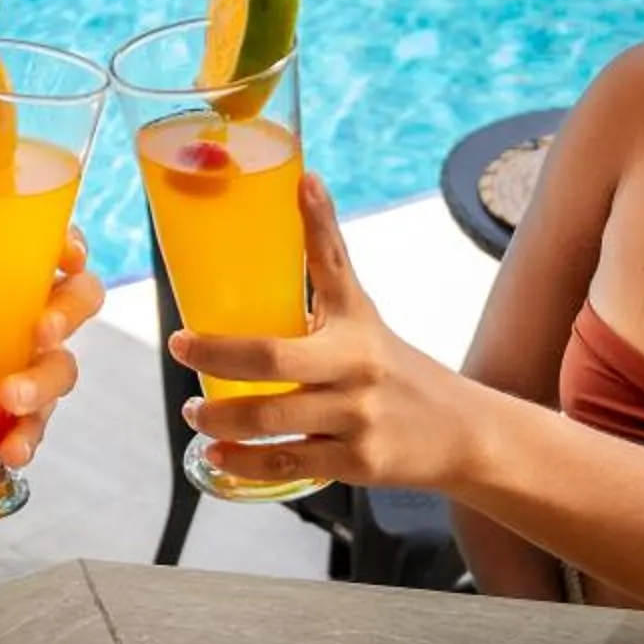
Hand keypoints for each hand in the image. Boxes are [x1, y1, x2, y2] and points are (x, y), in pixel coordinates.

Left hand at [0, 227, 106, 468]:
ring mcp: (24, 371)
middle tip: (42, 333)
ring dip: (42, 384)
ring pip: (59, 370)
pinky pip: (36, 426)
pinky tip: (11, 449)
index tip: (66, 257)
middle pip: (75, 306)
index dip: (71, 248)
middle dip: (68, 315)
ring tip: (10, 399)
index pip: (49, 254)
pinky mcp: (15, 418)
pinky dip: (27, 437)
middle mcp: (22, 323)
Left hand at [172, 176, 470, 491]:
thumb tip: (304, 178)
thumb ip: (326, 254)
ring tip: (195, 415)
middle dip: (217, 359)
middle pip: (275, 362)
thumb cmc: (393, 364)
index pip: (317, 275)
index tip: (205, 292)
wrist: (463, 431)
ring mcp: (358, 420)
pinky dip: (245, 464)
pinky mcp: (358, 465)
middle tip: (180, 350)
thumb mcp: (361, 309)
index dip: (279, 257)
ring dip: (222, 420)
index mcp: (354, 326)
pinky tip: (218, 456)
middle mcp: (358, 370)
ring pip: (274, 421)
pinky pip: (289, 465)